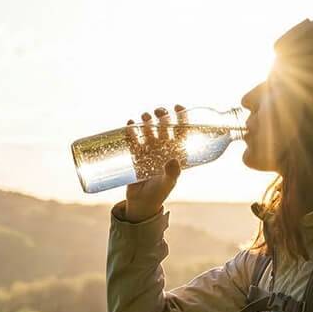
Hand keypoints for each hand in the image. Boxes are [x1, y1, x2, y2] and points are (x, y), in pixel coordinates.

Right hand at [121, 104, 185, 221]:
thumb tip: (173, 161)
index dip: (182, 118)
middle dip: (162, 116)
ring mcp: (149, 150)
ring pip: (149, 130)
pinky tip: (130, 124)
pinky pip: (134, 138)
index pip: (182, 132)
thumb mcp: (167, 184)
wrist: (141, 203)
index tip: (178, 108)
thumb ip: (172, 173)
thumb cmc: (158, 194)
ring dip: (147, 121)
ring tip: (144, 117)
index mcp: (175, 153)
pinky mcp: (135, 154)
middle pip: (164, 127)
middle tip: (158, 112)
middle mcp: (163, 149)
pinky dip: (132, 130)